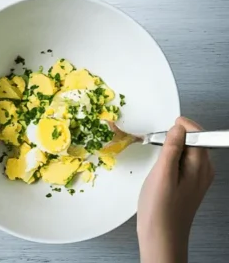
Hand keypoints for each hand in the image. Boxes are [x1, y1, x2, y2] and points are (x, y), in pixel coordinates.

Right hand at [138, 117, 213, 262]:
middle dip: (177, 136)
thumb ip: (172, 148)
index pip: (199, 134)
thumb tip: (179, 128)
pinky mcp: (189, 184)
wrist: (161, 235)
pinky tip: (160, 167)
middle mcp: (204, 171)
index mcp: (201, 166)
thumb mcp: (163, 174)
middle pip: (195, 142)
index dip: (182, 126)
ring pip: (188, 152)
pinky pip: (184, 162)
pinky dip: (172, 158)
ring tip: (157, 153)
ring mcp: (198, 178)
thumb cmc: (160, 208)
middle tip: (158, 139)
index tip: (166, 126)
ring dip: (173, 147)